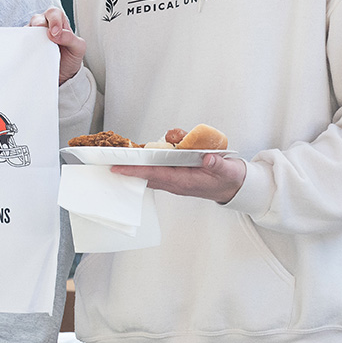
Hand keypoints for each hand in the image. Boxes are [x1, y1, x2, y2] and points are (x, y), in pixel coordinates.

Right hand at [29, 7, 85, 83]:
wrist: (63, 74)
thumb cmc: (71, 57)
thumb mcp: (78, 48)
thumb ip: (70, 38)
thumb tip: (56, 33)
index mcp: (59, 22)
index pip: (54, 13)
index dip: (54, 20)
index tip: (55, 33)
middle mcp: (45, 26)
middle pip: (37, 18)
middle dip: (40, 24)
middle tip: (45, 36)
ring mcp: (34, 35)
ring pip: (28, 28)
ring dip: (31, 35)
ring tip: (36, 45)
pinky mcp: (27, 45)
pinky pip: (21, 41)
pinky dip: (23, 44)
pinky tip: (28, 50)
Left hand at [113, 153, 246, 203]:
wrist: (235, 188)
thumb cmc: (230, 178)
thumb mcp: (228, 170)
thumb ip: (217, 164)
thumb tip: (208, 159)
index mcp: (184, 182)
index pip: (154, 175)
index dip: (135, 171)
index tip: (117, 168)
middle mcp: (175, 182)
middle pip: (146, 175)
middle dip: (127, 168)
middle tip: (106, 161)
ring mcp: (175, 180)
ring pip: (150, 173)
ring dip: (135, 165)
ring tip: (116, 156)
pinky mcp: (176, 176)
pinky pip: (157, 169)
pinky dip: (147, 162)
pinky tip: (139, 154)